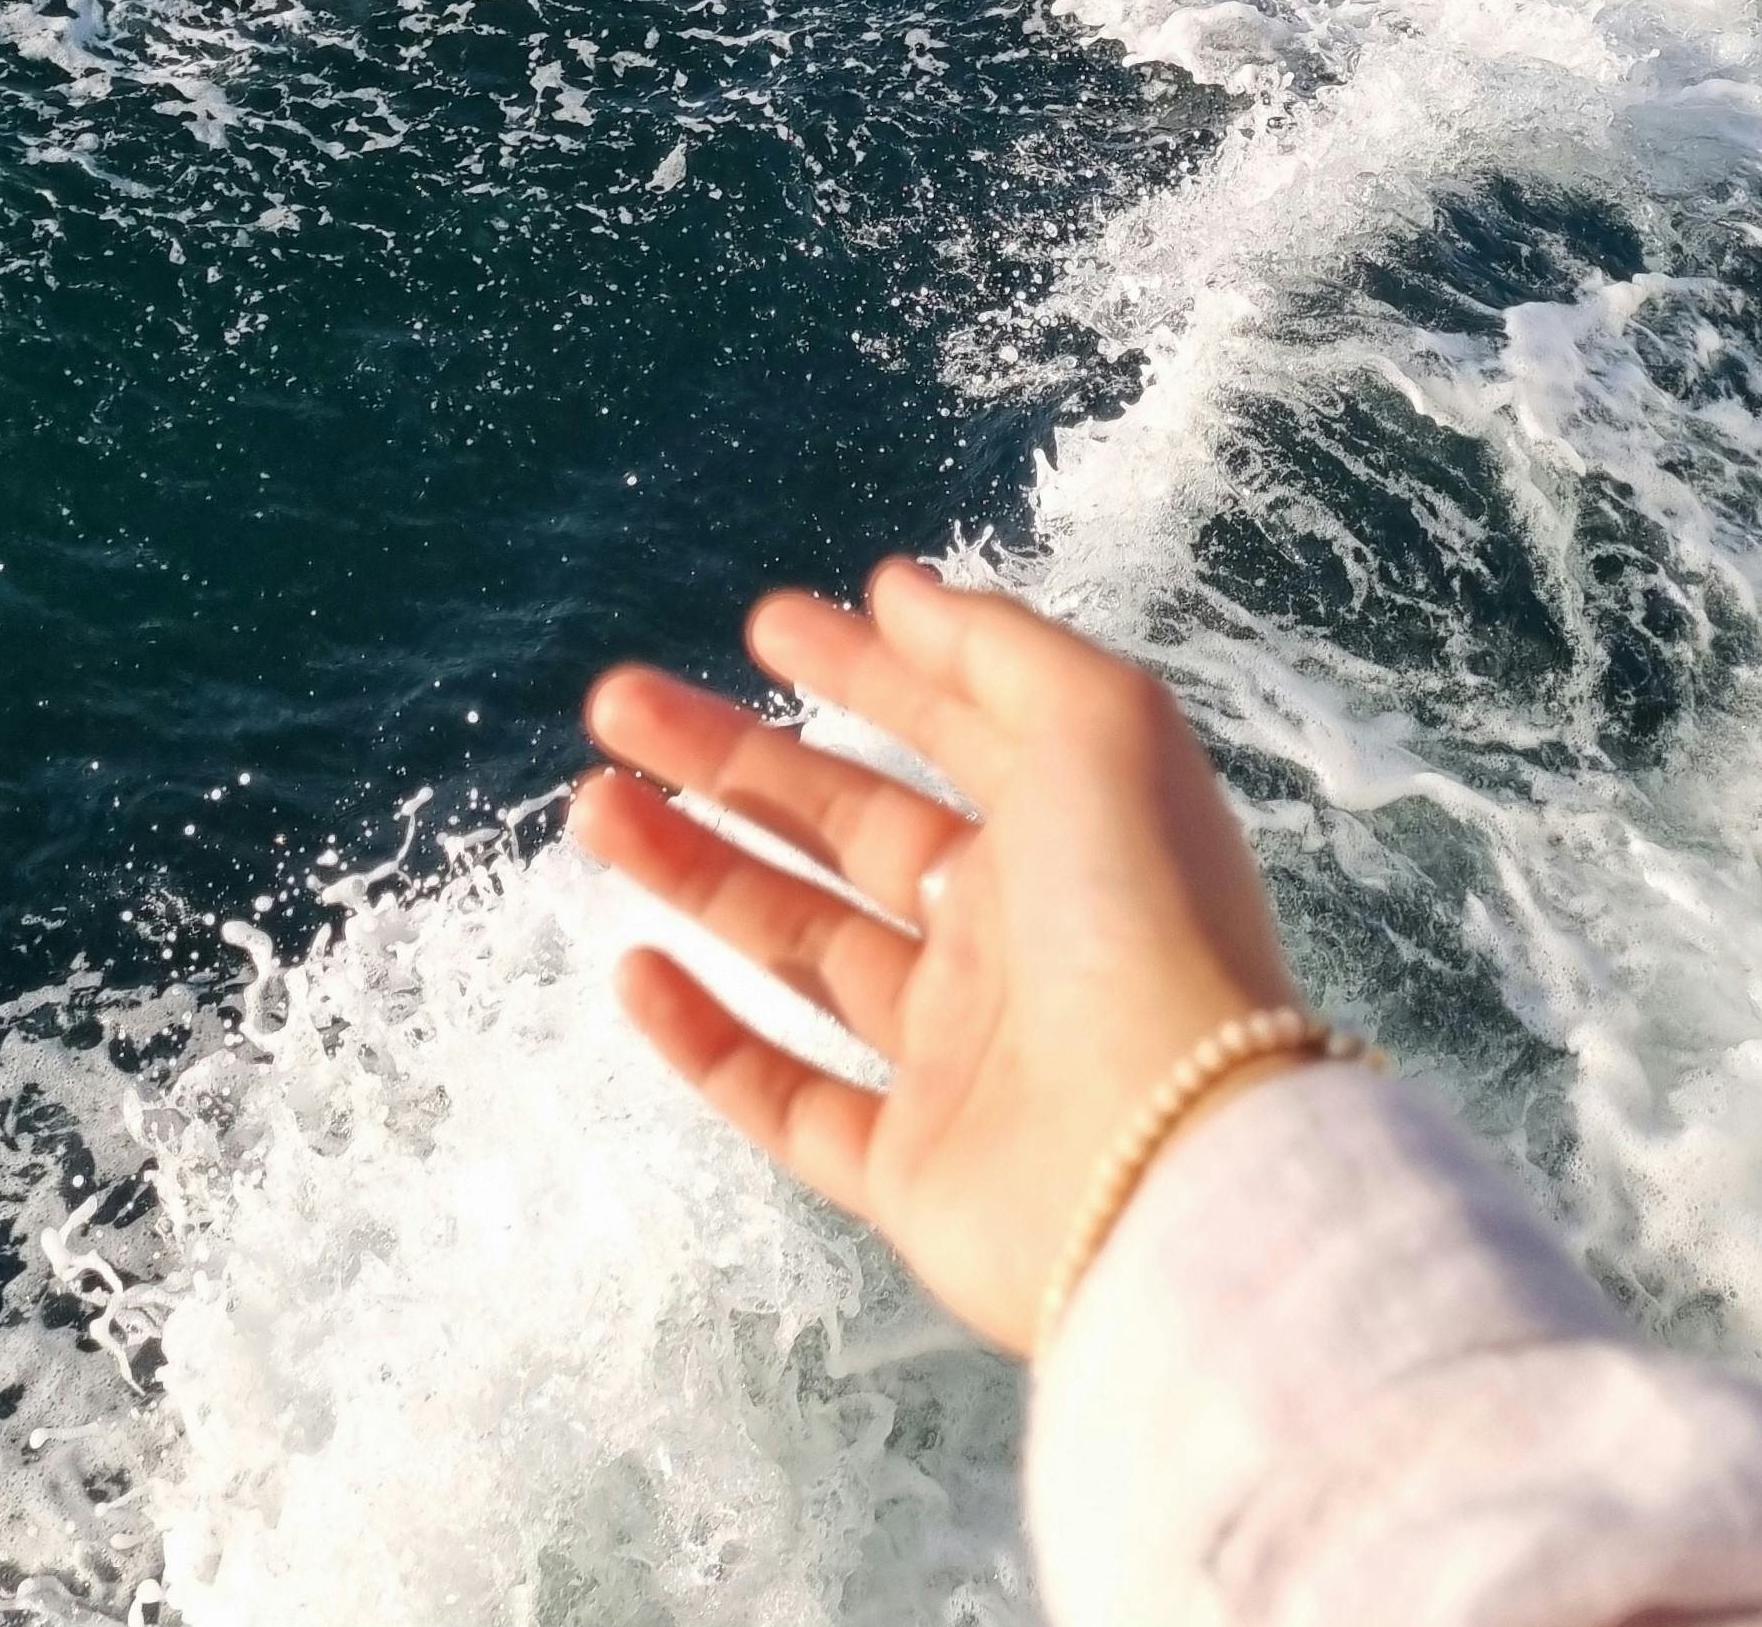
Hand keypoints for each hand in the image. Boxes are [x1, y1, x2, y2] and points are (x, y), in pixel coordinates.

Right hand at [570, 557, 1304, 1356]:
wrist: (1169, 1161)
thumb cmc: (1145, 919)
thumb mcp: (1099, 725)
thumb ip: (994, 647)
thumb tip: (896, 587)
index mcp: (1065, 835)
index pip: (946, 732)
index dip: (862, 671)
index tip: (764, 625)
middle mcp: (1012, 940)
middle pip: (843, 830)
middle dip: (729, 759)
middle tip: (618, 704)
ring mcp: (959, 1060)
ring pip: (797, 948)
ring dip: (692, 870)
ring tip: (592, 805)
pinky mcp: (912, 1174)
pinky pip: (787, 1100)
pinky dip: (704, 1041)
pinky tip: (633, 968)